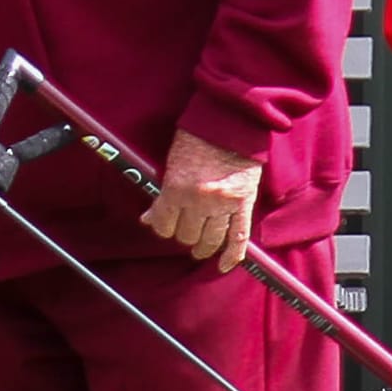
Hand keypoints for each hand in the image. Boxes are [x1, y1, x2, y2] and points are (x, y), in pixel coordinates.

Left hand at [141, 130, 261, 271]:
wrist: (229, 125)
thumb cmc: (196, 140)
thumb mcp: (171, 165)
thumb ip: (162, 195)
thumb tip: (147, 218)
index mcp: (176, 188)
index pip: (163, 224)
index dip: (162, 226)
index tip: (163, 224)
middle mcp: (199, 200)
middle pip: (187, 235)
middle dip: (183, 233)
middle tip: (184, 228)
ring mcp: (223, 205)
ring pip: (210, 240)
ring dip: (203, 246)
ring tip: (200, 247)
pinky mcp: (243, 205)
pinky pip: (239, 238)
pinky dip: (232, 255)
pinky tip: (224, 265)